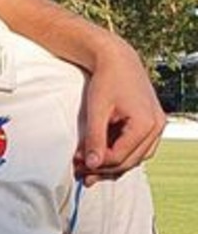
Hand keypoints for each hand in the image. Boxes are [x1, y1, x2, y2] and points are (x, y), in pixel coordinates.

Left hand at [75, 37, 165, 184]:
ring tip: (87, 171)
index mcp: (146, 124)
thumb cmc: (107, 80)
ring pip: (135, 157)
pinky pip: (136, 147)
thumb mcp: (97, 110)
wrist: (118, 59)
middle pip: (130, 161)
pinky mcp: (150, 125)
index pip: (121, 156)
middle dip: (104, 169)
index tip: (77, 165)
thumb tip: (91, 164)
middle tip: (80, 174)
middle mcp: (157, 128)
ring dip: (112, 165)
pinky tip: (100, 158)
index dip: (98, 164)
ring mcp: (156, 127)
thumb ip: (95, 138)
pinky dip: (119, 153)